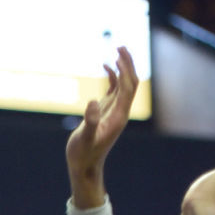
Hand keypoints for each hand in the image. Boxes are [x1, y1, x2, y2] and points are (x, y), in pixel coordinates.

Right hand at [65, 47, 138, 206]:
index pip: (128, 88)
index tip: (118, 54)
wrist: (84, 168)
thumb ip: (90, 121)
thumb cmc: (83, 155)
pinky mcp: (106, 112)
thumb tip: (93, 101)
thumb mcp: (84, 139)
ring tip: (117, 49)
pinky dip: (112, 76)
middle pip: (131, 83)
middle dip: (128, 64)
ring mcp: (114, 111)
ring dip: (122, 67)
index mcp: (118, 116)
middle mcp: (120, 112)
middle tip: (120, 46)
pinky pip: (114, 90)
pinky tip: (105, 66)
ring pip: (124, 84)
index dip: (125, 70)